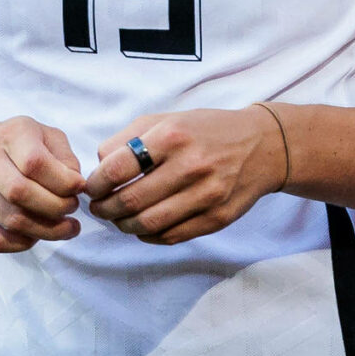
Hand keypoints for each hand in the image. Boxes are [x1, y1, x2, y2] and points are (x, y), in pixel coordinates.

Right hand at [0, 113, 83, 252]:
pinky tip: (35, 236)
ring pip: (11, 220)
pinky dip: (20, 244)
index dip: (64, 182)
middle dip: (57, 208)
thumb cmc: (7, 142)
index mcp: (9, 135)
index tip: (78, 189)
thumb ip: (63, 155)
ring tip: (65, 228)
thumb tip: (76, 185)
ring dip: (46, 230)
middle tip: (72, 210)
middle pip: (22, 193)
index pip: (36, 163)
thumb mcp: (39, 133)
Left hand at [83, 107, 289, 245]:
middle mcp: (190, 165)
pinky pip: (171, 236)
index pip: (117, 168)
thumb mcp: (167, 119)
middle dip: (105, 209)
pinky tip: (143, 226)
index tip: (92, 188)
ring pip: (148, 224)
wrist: (263, 146)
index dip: (96, 183)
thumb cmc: (206, 130)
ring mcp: (207, 195)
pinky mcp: (217, 218)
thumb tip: (99, 165)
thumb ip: (128, 138)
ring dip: (123, 225)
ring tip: (118, 218)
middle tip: (99, 207)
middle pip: (130, 201)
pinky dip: (148, 235)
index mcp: (172, 136)